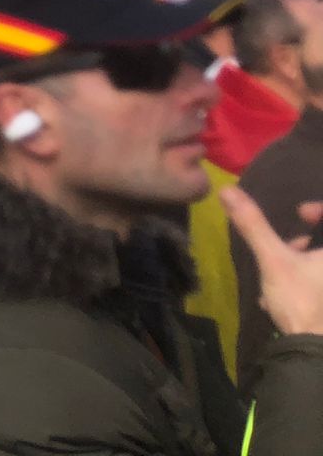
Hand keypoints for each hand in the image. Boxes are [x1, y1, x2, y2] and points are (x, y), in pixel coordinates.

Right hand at [222, 186, 322, 336]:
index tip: (300, 214)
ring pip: (318, 266)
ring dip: (302, 264)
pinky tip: (283, 300)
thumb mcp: (273, 260)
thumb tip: (229, 190)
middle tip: (289, 246)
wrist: (314, 351)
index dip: (318, 211)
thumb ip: (254, 225)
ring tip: (279, 276)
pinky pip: (316, 285)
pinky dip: (305, 285)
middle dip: (306, 243)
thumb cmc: (301, 300)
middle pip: (322, 246)